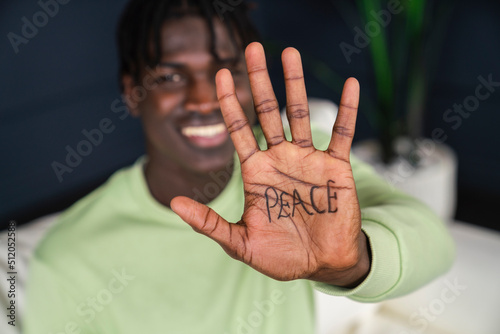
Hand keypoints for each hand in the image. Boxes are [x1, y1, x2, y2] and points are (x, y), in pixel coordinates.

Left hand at [171, 42, 369, 287]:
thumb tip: (174, 203)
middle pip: (267, 111)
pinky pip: (342, 133)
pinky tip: (350, 84)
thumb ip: (208, 223)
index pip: (239, 128)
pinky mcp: (335, 167)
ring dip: (295, 84)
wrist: (321, 265)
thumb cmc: (280, 256)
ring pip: (300, 114)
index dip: (230, 101)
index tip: (221, 73)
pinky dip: (347, 110)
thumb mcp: (239, 243)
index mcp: (256, 172)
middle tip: (253, 48)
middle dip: (260, 81)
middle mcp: (280, 158)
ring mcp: (308, 160)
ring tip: (289, 53)